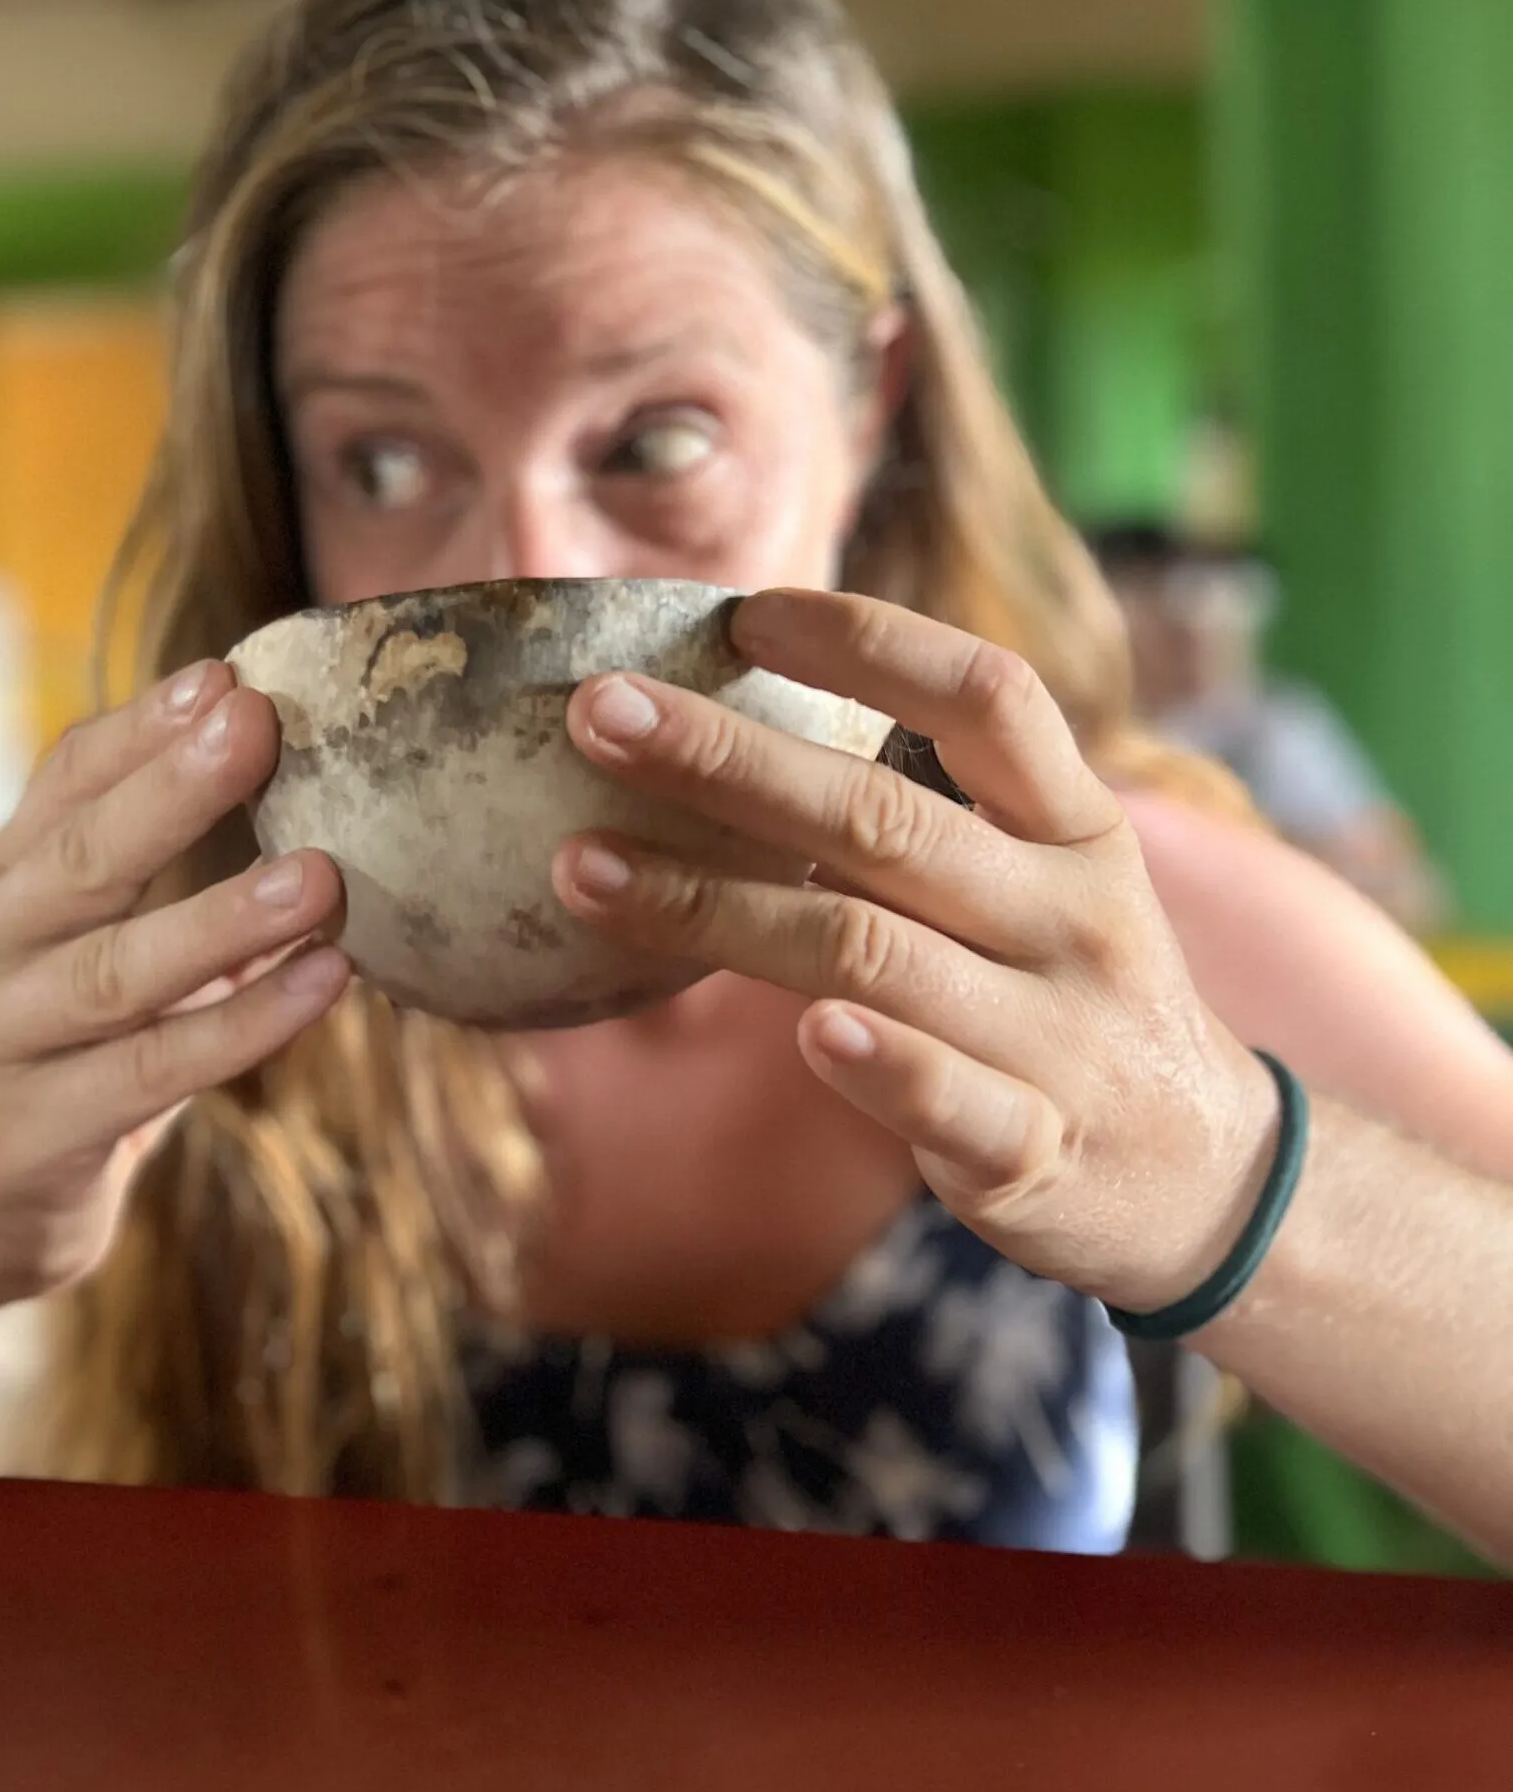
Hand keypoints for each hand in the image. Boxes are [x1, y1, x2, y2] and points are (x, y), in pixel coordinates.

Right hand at [0, 661, 349, 1301]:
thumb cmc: (62, 1040)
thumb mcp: (78, 932)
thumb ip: (132, 839)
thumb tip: (237, 713)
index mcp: (1, 885)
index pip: (65, 783)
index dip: (143, 729)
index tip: (227, 676)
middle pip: (79, 861)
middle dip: (170, 791)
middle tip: (258, 726)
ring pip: (116, 975)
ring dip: (222, 921)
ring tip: (321, 877)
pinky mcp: (26, 1138)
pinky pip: (150, 1073)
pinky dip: (242, 1027)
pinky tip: (325, 982)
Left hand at [551, 588, 1278, 1314]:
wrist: (1206, 1178)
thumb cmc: (1069, 993)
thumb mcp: (1045, 878)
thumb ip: (926, 812)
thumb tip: (729, 726)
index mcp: (1076, 826)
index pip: (984, 696)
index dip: (867, 643)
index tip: (743, 613)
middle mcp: (1071, 915)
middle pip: (887, 817)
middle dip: (730, 759)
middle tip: (599, 713)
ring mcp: (1058, 1035)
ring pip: (875, 952)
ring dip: (719, 905)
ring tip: (585, 867)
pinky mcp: (1034, 1149)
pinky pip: (949, 1101)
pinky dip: (879, 1064)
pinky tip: (803, 1032)